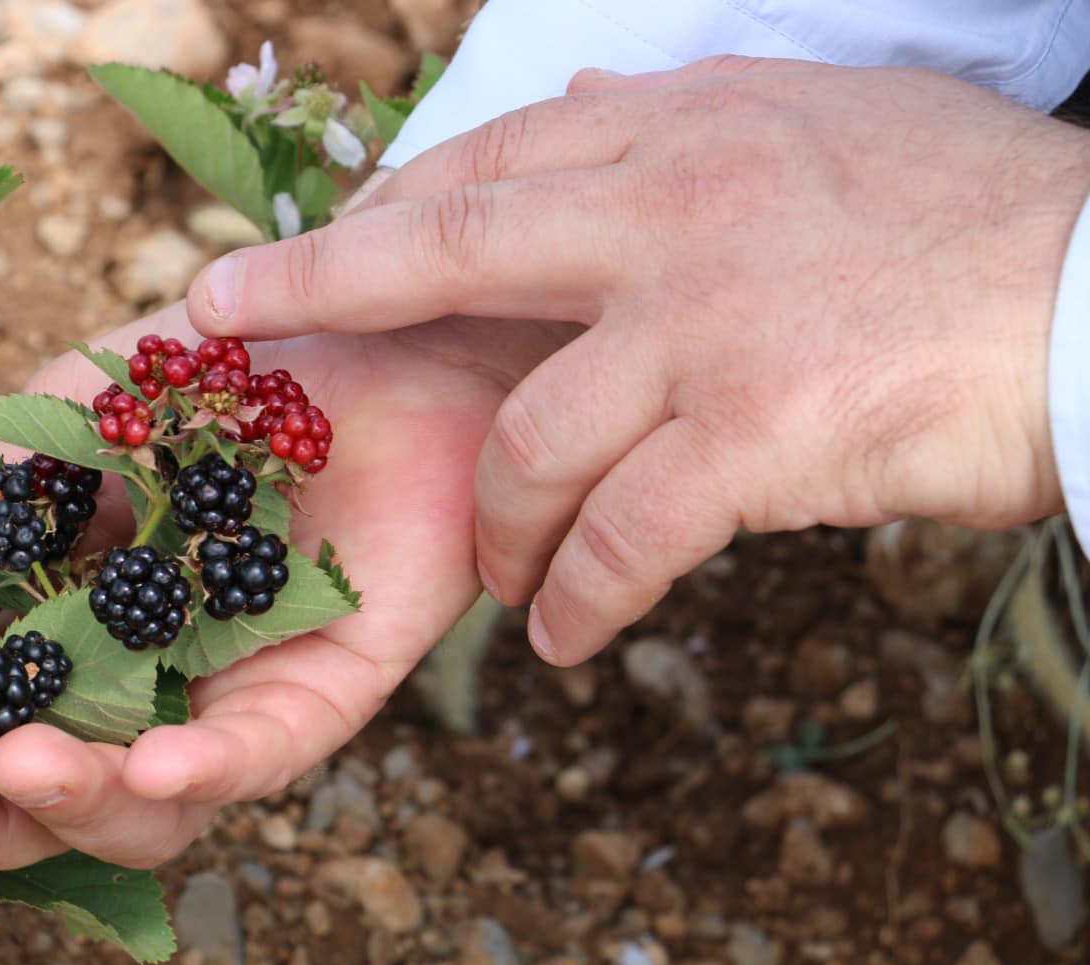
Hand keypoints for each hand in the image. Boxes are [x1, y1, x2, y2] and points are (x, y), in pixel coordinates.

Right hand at [0, 306, 568, 960]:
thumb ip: (13, 480)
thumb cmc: (232, 378)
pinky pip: (270, 750)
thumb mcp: (89, 410)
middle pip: (58, 805)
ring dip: (80, 797)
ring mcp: (234, 703)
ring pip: (157, 804)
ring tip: (18, 765)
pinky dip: (213, 761)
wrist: (379, 330)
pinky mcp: (329, 691)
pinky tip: (160, 761)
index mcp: (77, 644)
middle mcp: (151, 694)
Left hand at [184, 58, 1089, 665]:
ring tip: (512, 584)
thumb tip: (584, 101)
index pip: (488, 167)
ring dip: (505, 528)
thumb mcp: (819, 124)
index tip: (302, 253)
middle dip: (315, 285)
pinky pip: (623, 536)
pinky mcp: (754, 434)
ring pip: (534, 439)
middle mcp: (670, 216)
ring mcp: (704, 324)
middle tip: (220, 323)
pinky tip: (569, 638)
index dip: (381, 215)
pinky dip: (582, 597)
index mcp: (681, 137)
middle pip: (446, 250)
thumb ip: (685, 122)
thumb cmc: (970, 220)